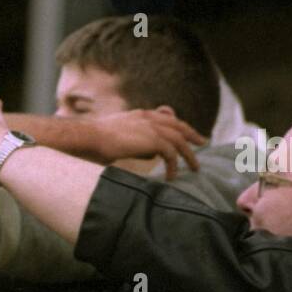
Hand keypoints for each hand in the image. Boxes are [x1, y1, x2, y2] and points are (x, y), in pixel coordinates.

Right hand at [75, 108, 205, 178]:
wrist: (88, 137)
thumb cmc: (94, 142)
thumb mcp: (119, 140)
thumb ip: (136, 145)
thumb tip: (150, 155)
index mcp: (139, 115)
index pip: (165, 116)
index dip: (177, 125)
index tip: (185, 133)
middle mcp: (148, 117)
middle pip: (178, 125)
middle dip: (192, 134)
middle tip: (203, 142)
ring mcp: (152, 126)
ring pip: (179, 140)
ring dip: (189, 155)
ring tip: (194, 168)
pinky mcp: (153, 139)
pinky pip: (171, 153)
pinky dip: (174, 166)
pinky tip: (171, 177)